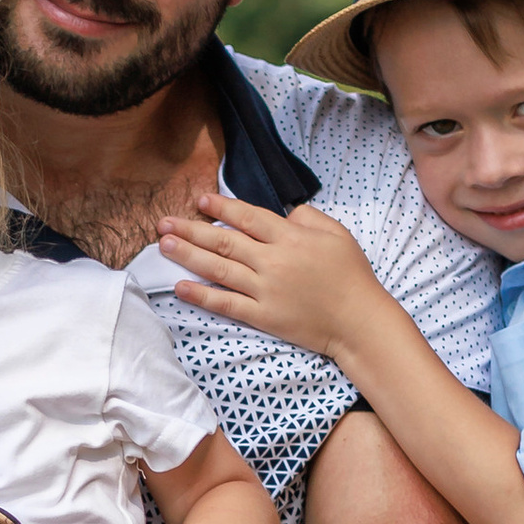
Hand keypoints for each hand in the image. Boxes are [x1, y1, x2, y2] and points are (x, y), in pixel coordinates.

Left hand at [158, 192, 383, 363]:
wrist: (360, 322)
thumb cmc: (352, 276)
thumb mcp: (337, 234)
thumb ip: (308, 217)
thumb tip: (283, 212)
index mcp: (291, 238)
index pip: (248, 217)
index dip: (221, 207)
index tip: (199, 200)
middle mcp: (274, 261)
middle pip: (224, 242)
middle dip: (191, 230)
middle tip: (164, 222)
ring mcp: (266, 290)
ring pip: (219, 269)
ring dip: (188, 256)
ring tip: (163, 245)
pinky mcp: (264, 316)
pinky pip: (226, 304)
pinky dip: (202, 295)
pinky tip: (180, 287)